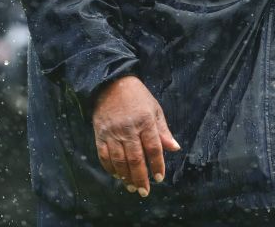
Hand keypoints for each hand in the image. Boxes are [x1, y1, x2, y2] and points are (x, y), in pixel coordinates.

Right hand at [91, 75, 180, 197]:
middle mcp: (128, 128)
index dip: (157, 165)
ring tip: (132, 186)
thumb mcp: (154, 109)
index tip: (159, 178)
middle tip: (145, 191)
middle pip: (135, 158)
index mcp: (145, 121)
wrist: (110, 83)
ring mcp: (112, 132)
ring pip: (119, 160)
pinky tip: (117, 176)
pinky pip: (104, 156)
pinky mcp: (100, 134)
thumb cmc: (137, 97)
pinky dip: (110, 168)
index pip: (153, 148)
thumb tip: (175, 148)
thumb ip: (163, 131)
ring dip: (126, 176)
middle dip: (141, 178)